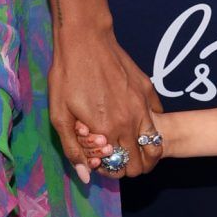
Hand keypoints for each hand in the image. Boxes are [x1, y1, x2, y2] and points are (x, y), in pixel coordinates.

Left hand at [49, 24, 161, 182]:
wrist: (85, 39)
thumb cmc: (67, 75)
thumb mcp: (59, 115)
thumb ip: (73, 149)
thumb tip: (86, 176)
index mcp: (108, 130)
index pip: (122, 167)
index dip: (114, 173)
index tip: (105, 166)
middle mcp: (130, 121)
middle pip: (143, 161)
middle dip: (132, 167)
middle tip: (120, 162)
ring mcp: (143, 105)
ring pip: (156, 143)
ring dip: (147, 152)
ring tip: (134, 150)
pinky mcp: (148, 90)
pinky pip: (157, 117)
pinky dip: (150, 126)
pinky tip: (136, 121)